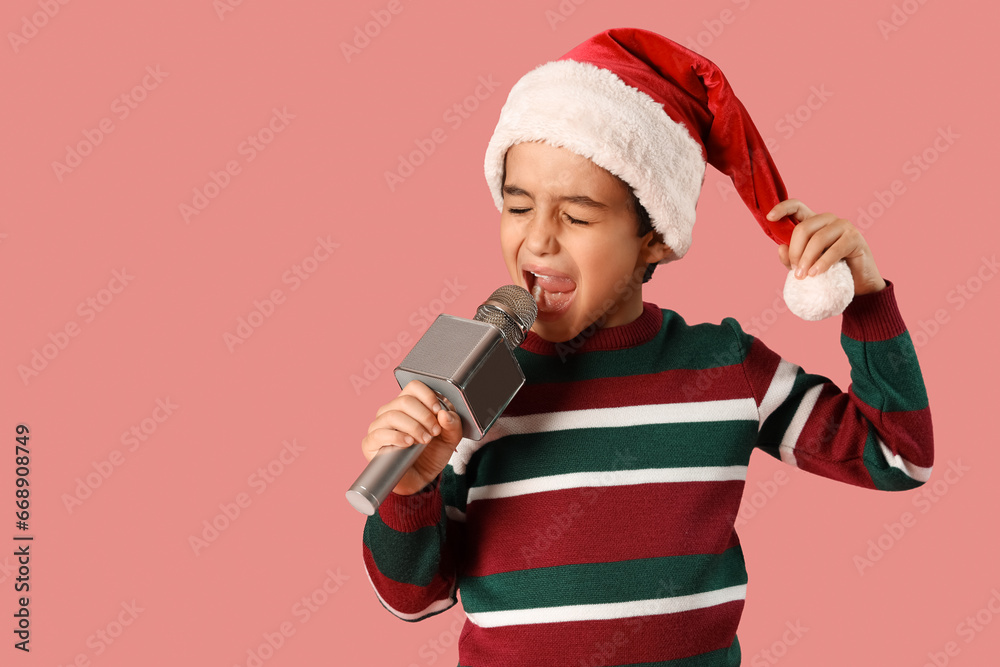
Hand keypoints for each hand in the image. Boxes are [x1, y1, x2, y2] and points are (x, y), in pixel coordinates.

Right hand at [361, 380, 463, 495]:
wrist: (421, 480)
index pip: (413, 387)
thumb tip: (445, 414)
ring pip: (392, 415)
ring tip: (424, 440)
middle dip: (424, 416)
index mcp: (409, 405)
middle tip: (434, 431)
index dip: (427, 396)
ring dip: (413, 427)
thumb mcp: (450, 439)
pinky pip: (379, 434)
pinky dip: (396, 437)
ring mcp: (379, 426)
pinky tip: (408, 443)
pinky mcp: (371, 443)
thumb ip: (453, 425)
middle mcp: (391, 411)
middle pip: (404, 400)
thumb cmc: (431, 455)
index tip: (438, 411)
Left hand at [767, 199, 886, 295]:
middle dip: (795, 252)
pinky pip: (834, 249)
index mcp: (813, 222)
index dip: (782, 208)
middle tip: (795, 271)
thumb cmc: (829, 271)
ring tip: (803, 276)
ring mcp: (843, 226)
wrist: (857, 284)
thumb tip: (781, 248)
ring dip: (807, 259)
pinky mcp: (855, 238)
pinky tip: (815, 274)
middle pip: (803, 228)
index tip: (769, 218)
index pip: (797, 206)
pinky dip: (822, 263)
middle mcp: (827, 220)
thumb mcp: (804, 265)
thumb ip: (790, 257)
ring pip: (817, 239)